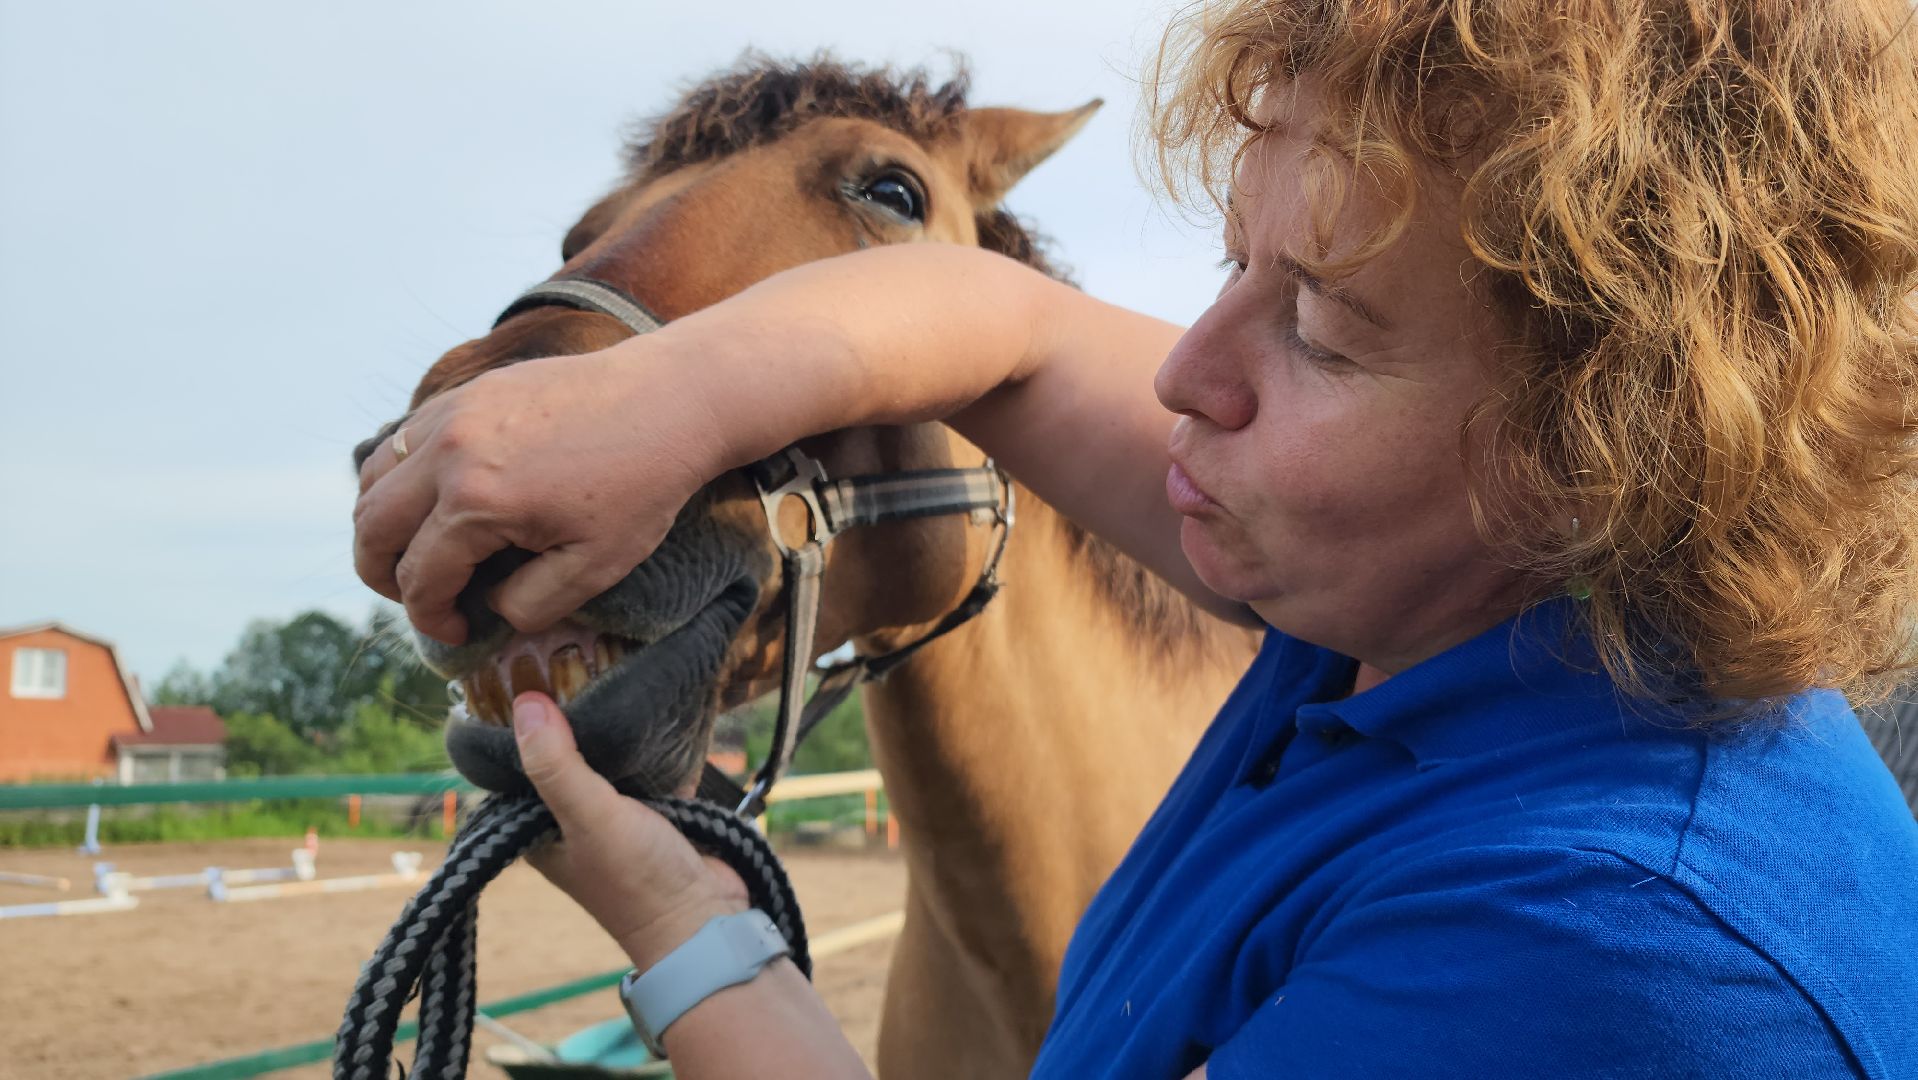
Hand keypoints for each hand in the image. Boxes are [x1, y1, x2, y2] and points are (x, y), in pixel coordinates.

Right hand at [352, 343, 720, 644]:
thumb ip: (530, 603)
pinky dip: (400, 477)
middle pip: (372, 527)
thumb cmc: (641, 486)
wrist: (671, 399)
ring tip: (417, 552)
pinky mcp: (468, 391)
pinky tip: (438, 500)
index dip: (430, 619)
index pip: (420, 579)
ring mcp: (452, 412)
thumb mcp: (595, 567)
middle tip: (419, 599)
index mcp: (475, 503)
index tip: (456, 632)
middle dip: (382, 576)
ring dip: (382, 523)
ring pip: (374, 476)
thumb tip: (488, 610)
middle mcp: (447, 452)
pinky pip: (404, 438)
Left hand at [512, 691, 747, 969]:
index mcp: (538, 829)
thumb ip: (556, 765)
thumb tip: (524, 702)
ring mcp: (616, 815)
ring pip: (608, 757)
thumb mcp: (590, 817)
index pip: (517, 767)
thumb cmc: (639, 880)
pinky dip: (654, 741)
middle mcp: (572, 820)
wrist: (708, 919)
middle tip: (576, 659)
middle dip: (573, 717)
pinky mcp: (657, 809)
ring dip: (615, 726)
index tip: (525, 674)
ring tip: (614, 670)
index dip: (519, 726)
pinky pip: (649, 764)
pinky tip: (655, 702)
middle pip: (564, 756)